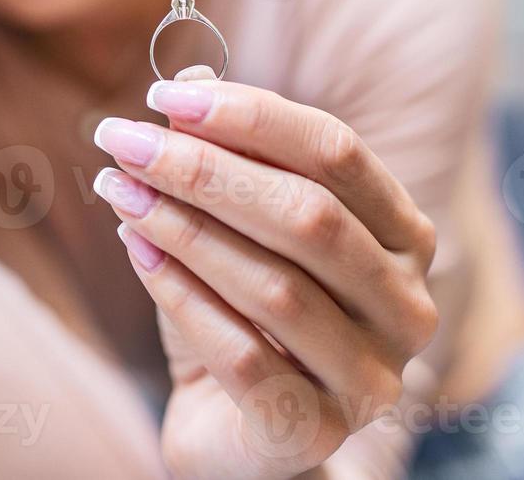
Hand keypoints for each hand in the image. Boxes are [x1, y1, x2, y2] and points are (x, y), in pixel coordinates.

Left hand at [91, 67, 438, 479]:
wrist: (237, 435)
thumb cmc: (242, 314)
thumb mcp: (239, 228)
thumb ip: (230, 160)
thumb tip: (186, 88)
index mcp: (405, 237)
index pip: (337, 153)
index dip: (250, 115)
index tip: (162, 96)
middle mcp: (406, 306)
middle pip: (308, 216)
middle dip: (206, 169)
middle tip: (122, 141)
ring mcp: (370, 376)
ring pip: (274, 287)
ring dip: (183, 229)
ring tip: (118, 190)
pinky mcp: (316, 431)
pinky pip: (243, 355)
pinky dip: (181, 296)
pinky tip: (135, 251)